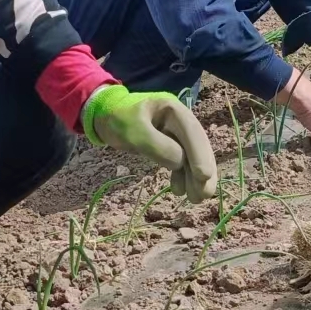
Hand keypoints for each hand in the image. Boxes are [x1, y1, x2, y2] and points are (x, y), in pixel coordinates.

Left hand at [84, 86, 218, 201]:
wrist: (105, 116)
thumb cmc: (118, 120)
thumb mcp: (134, 132)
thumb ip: (157, 146)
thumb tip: (180, 163)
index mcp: (174, 110)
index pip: (192, 132)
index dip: (200, 154)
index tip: (204, 176)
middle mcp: (180, 121)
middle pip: (198, 146)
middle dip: (203, 170)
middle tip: (204, 194)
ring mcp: (177, 133)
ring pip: (192, 156)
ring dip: (196, 177)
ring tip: (195, 199)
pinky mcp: (171, 145)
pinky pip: (182, 161)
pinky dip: (183, 176)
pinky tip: (180, 190)